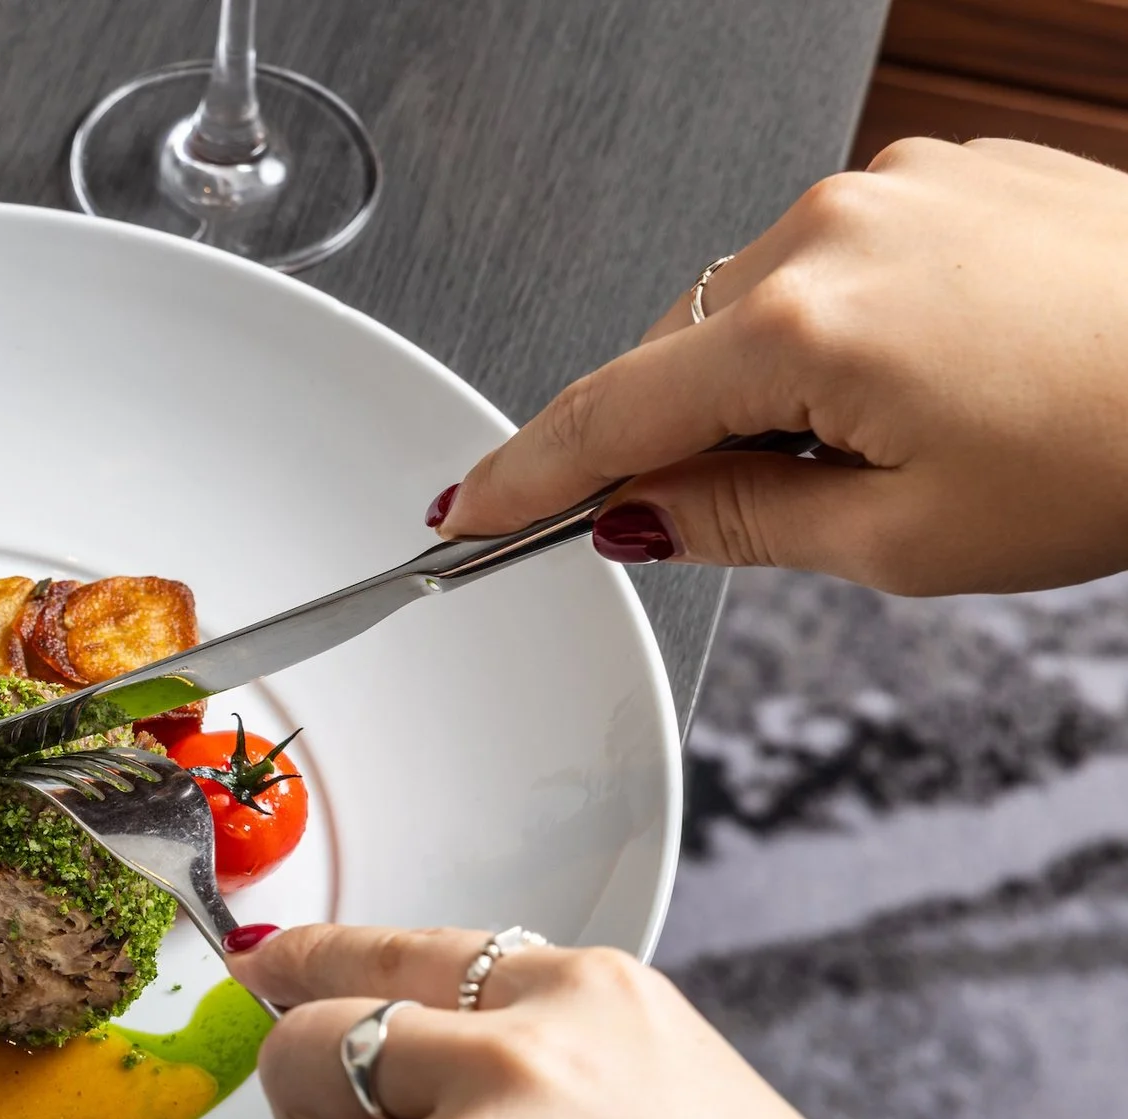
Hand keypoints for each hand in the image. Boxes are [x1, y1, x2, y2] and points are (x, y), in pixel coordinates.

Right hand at [435, 139, 1127, 596]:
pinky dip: (840, 330)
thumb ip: (738, 522)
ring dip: (773, 385)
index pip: (608, 415)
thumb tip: (639, 516)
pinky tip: (930, 383)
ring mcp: (893, 185)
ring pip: (754, 307)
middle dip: (684, 439)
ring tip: (895, 450)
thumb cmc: (1121, 445)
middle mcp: (831, 227)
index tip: (465, 510)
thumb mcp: (903, 539)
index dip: (524, 476)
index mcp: (804, 324)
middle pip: (677, 355)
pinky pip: (836, 259)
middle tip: (745, 519)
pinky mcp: (948, 171)